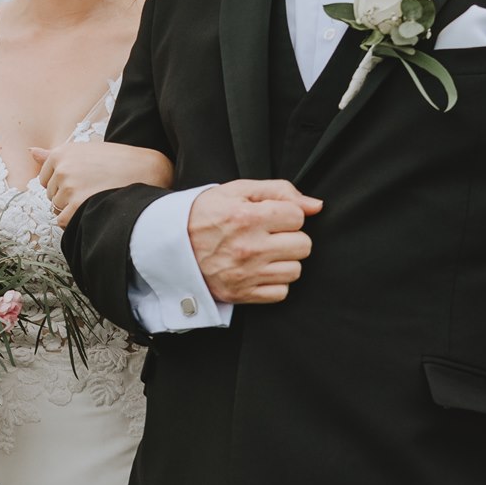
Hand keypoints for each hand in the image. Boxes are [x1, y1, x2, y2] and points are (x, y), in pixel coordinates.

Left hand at [31, 143, 174, 226]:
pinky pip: (63, 221)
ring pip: (57, 209)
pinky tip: (93, 209)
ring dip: (73, 209)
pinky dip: (75, 221)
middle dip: (67, 196)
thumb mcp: (85, 150)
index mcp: (61, 153)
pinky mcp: (77, 205)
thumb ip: (54, 155)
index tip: (82, 181)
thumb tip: (30, 152)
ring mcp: (69, 187)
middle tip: (92, 189)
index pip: (44, 179)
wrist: (146, 171)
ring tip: (95, 198)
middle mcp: (62, 169)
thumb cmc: (117, 160)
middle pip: (51, 195)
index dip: (62, 184)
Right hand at [187, 180, 322, 303]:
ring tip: (264, 253)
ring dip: (284, 261)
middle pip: (303, 245)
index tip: (271, 216)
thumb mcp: (237, 190)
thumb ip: (279, 191)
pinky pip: (281, 292)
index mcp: (246, 217)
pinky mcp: (241, 294)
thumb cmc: (205, 213)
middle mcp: (248, 247)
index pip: (298, 216)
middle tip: (270, 235)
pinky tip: (259, 270)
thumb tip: (316, 206)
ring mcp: (246, 274)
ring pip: (295, 270)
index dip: (287, 214)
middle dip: (290, 237)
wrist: (169, 243)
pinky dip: (274, 282)